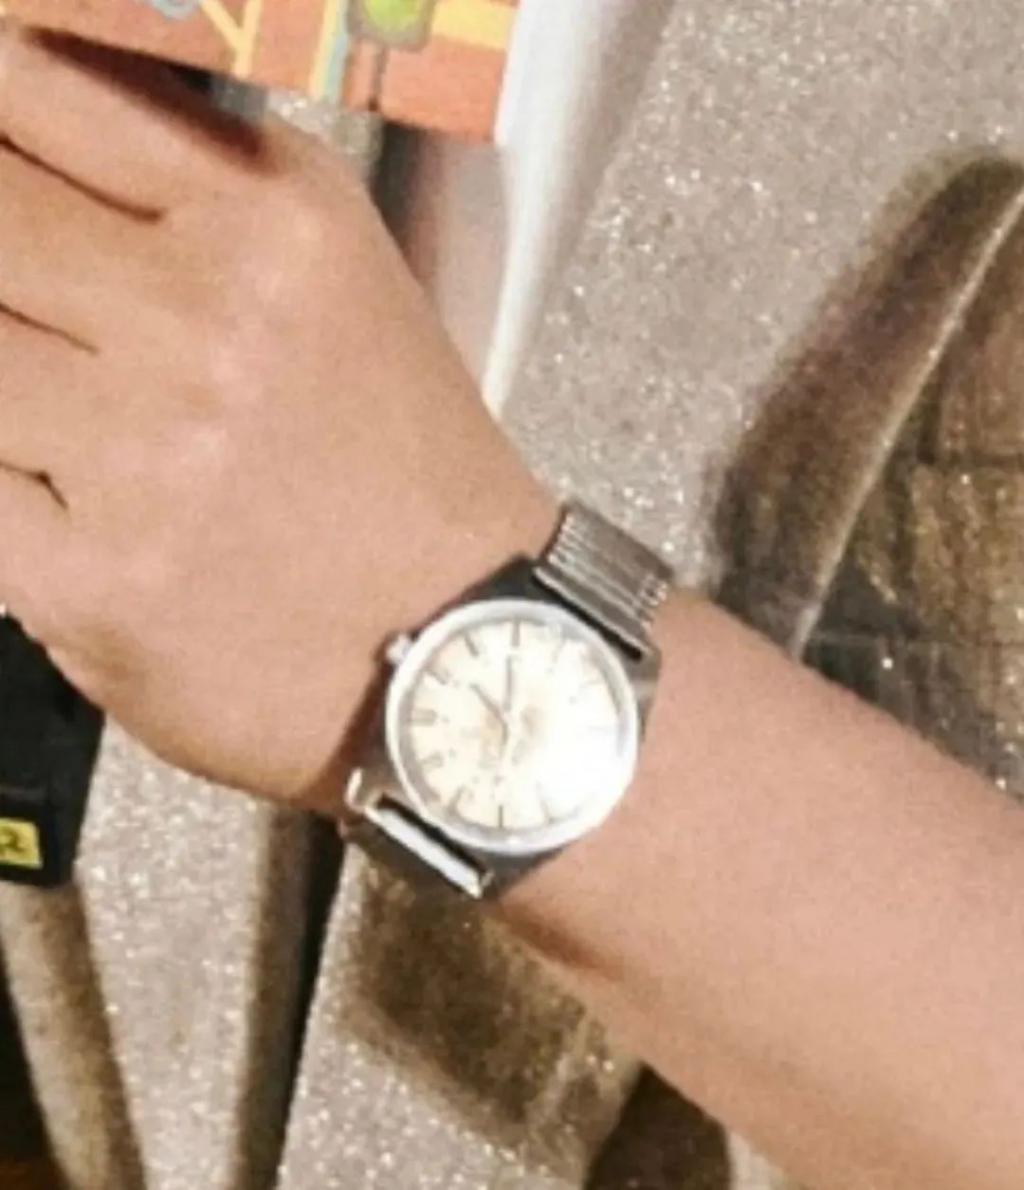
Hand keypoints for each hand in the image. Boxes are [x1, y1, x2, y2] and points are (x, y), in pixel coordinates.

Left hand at [0, 31, 553, 811]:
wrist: (466, 636)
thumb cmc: (408, 470)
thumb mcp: (337, 280)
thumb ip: (198, 194)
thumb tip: (39, 147)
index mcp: (277, 220)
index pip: (44, 87)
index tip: (5, 160)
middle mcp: (208, 321)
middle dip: (2, 254)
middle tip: (55, 317)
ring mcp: (143, 454)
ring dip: (9, 378)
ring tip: (75, 407)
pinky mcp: (92, 580)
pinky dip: (5, 479)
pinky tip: (61, 492)